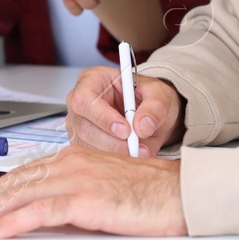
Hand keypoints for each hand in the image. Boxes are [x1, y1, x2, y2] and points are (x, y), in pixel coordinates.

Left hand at [0, 146, 185, 238]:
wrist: (178, 193)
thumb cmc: (147, 193)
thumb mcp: (100, 188)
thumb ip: (71, 195)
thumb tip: (42, 214)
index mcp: (71, 157)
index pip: (21, 175)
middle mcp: (69, 162)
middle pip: (13, 183)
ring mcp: (76, 178)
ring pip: (20, 195)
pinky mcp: (85, 198)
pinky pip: (41, 211)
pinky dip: (14, 221)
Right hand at [65, 66, 183, 155]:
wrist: (150, 115)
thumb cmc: (148, 97)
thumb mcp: (159, 93)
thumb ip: (155, 106)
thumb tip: (143, 126)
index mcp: (92, 80)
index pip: (84, 98)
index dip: (103, 117)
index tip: (126, 130)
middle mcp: (80, 103)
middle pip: (84, 127)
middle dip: (113, 141)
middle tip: (139, 147)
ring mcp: (79, 125)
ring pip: (88, 145)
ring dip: (116, 152)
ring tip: (142, 151)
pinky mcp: (84, 143)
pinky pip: (94, 157)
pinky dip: (115, 159)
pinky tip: (133, 155)